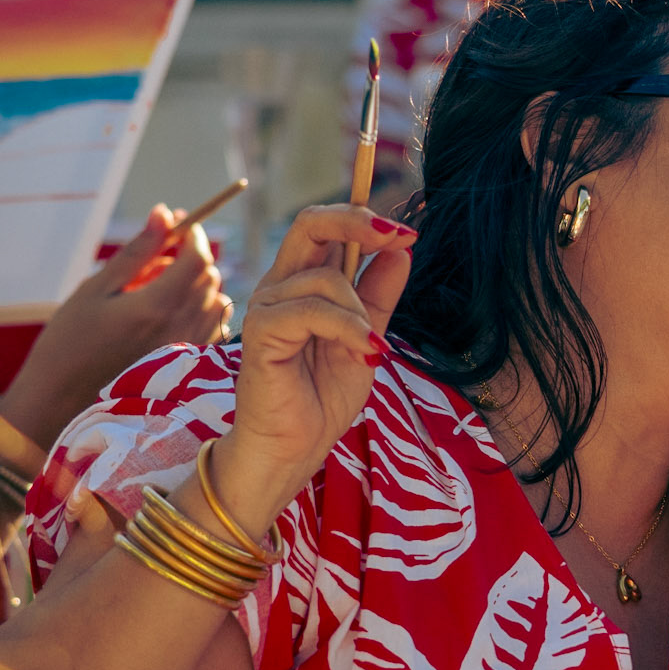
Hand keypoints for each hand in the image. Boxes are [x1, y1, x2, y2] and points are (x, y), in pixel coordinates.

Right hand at [0, 205, 231, 452]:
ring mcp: (188, 350)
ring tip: (159, 288)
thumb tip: (165, 213)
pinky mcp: (188, 367)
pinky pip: (213, 327)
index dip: (194, 234)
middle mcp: (180, 328)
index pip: (197, 257)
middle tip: (161, 256)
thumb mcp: (96, 289)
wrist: (63, 400)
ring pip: (215, 301)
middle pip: (209, 276)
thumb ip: (137, 252)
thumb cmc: (70, 342)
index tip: (181, 226)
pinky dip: (201, 310)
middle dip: (192, 257)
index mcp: (157, 305)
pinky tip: (171, 314)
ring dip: (197, 284)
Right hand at [214, 203, 413, 532]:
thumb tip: (401, 250)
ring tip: (370, 350)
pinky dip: (347, 328)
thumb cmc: (321, 398)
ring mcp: (266, 307)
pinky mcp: (261, 333)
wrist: (292, 448)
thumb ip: (379, 296)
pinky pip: (310, 311)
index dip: (365, 221)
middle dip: (357, 222)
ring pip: (323, 279)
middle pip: (310, 223)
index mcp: (302, 283)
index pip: (325, 228)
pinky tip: (366, 353)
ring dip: (360, 311)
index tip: (408, 233)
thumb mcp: (365, 339)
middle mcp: (280, 286)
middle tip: (396, 236)